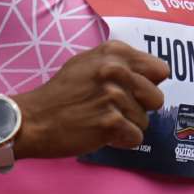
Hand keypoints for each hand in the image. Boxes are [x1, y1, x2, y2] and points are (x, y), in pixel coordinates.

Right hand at [10, 40, 169, 158]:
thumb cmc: (61, 93)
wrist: (34, 119)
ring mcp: (114, 96)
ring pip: (145, 121)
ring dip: (126, 126)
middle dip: (140, 108)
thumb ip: (120, 63)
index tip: (132, 91)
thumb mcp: (88, 63)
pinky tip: (101, 133)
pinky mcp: (111, 122)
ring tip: (101, 120)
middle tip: (115, 110)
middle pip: (156, 98)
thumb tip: (151, 74)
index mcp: (115, 52)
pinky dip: (121, 141)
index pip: (160, 70)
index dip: (148, 84)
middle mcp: (117, 70)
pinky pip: (136, 138)